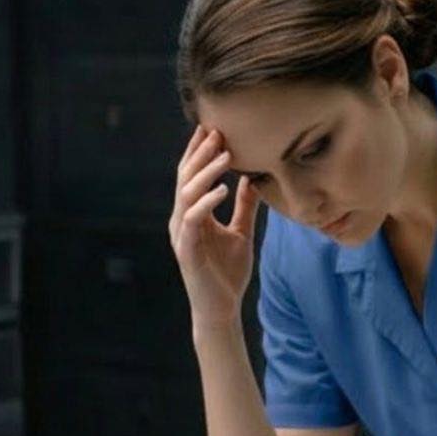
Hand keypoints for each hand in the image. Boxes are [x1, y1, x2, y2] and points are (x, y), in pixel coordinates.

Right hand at [168, 125, 262, 331]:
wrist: (221, 308)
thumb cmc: (228, 273)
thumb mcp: (241, 232)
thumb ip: (245, 206)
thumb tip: (254, 178)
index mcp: (192, 214)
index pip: (190, 175)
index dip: (198, 151)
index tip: (213, 127)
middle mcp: (182, 220)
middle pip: (185, 178)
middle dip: (200, 153)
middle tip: (218, 132)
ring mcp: (182, 235)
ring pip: (187, 194)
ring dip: (206, 173)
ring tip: (226, 156)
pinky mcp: (187, 251)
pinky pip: (194, 220)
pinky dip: (207, 202)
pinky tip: (224, 190)